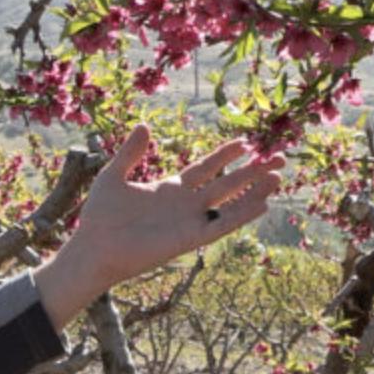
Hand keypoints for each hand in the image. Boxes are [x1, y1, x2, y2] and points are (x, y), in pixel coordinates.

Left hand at [39, 125, 285, 327]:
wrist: (94, 248)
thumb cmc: (100, 216)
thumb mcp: (114, 176)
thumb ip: (130, 152)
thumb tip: (145, 125)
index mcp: (170, 188)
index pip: (206, 168)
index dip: (225, 155)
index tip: (245, 142)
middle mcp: (185, 204)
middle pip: (227, 183)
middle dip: (252, 171)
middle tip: (279, 157)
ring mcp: (190, 221)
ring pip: (231, 203)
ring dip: (254, 191)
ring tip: (279, 177)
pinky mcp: (190, 238)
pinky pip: (222, 225)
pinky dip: (242, 215)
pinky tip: (263, 204)